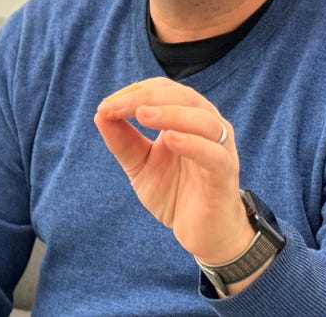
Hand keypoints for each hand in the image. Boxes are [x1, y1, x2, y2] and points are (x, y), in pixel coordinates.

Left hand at [93, 77, 253, 264]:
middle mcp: (208, 127)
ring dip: (170, 113)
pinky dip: (193, 143)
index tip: (107, 105)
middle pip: (183, 97)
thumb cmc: (175, 194)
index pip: (164, 90)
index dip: (135, 91)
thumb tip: (100, 113)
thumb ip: (123, 141)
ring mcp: (220, 149)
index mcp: (188, 118)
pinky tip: (170, 140)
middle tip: (117, 107)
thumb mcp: (140, 166)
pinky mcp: (225, 174)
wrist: (203, 234)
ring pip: (202, 120)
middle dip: (147, 98)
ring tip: (142, 115)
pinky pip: (213, 154)